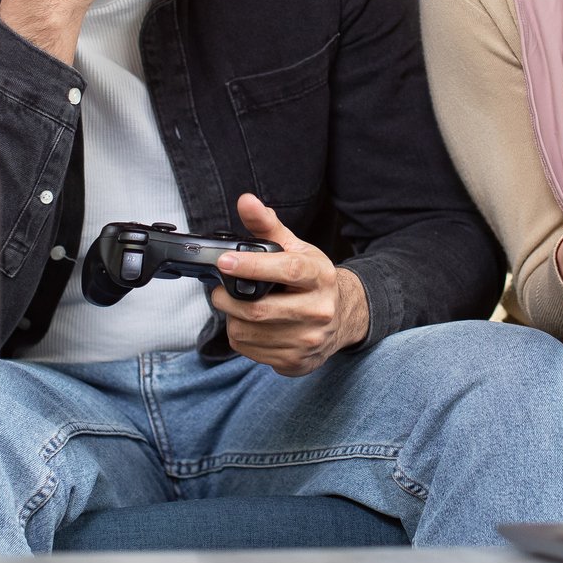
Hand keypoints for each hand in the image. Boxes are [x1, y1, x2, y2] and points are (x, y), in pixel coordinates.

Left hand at [211, 194, 369, 376]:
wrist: (343, 317)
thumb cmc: (314, 280)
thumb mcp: (296, 249)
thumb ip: (267, 226)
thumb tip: (246, 201)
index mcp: (321, 276)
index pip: (286, 270)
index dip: (252, 265)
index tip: (224, 261)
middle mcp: (319, 310)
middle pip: (259, 310)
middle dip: (227, 299)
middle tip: (219, 291)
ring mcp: (309, 340)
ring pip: (248, 333)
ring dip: (232, 319)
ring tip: (237, 308)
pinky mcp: (297, 362)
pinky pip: (251, 351)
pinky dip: (241, 337)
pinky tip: (251, 326)